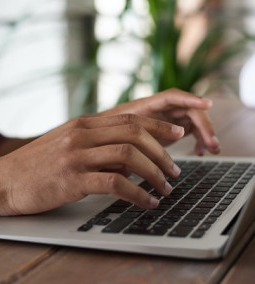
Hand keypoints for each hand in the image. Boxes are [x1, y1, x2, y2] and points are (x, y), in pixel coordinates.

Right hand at [0, 114, 183, 216]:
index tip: (177, 134)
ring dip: (154, 173)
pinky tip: (147, 203)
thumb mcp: (68, 147)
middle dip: (162, 152)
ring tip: (166, 188)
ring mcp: (76, 156)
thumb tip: (130, 160)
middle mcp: (82, 134)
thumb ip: (97, 147)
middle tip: (175, 170)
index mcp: (83, 124)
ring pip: (129, 156)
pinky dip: (137, 194)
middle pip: (135, 134)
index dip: (158, 125)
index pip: (130, 119)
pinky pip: (114, 183)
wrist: (1, 180)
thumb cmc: (37, 166)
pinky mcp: (71, 179)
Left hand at [100, 88, 219, 155]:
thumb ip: (128, 140)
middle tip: (212, 144)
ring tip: (212, 150)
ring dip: (205, 133)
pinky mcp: (170, 129)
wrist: (103, 138)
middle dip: (204, 125)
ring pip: (192, 121)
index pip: (172, 97)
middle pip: (188, 110)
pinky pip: (190, 130)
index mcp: (146, 105)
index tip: (207, 104)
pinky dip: (197, 139)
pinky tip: (200, 152)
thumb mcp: (115, 137)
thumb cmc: (107, 134)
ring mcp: (166, 118)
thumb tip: (141, 153)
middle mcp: (160, 109)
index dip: (190, 98)